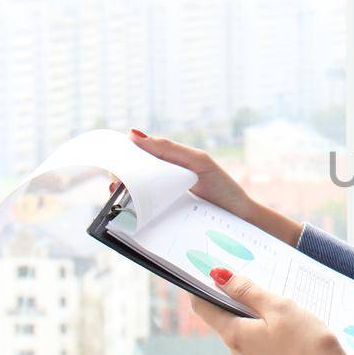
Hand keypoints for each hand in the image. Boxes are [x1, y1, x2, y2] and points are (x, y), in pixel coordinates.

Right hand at [119, 129, 257, 219]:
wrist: (240, 216)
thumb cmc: (222, 186)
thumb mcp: (198, 162)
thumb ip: (169, 149)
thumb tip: (134, 134)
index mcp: (168, 164)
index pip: (138, 157)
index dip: (123, 158)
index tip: (113, 162)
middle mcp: (163, 183)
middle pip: (133, 178)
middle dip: (121, 178)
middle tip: (116, 185)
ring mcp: (164, 202)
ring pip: (136, 198)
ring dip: (124, 197)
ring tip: (119, 197)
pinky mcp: (167, 220)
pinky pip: (146, 216)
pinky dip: (136, 214)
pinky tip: (130, 213)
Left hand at [189, 266, 348, 354]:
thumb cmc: (309, 343)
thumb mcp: (280, 308)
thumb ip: (248, 291)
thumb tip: (218, 276)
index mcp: (235, 336)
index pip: (203, 308)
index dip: (202, 288)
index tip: (211, 274)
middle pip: (228, 321)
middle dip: (242, 304)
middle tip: (268, 291)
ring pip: (249, 337)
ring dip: (261, 323)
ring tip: (290, 317)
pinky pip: (263, 352)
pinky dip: (273, 341)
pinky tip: (296, 338)